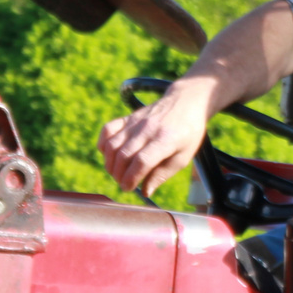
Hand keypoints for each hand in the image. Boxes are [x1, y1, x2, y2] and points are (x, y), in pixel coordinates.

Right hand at [98, 80, 212, 196]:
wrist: (187, 101)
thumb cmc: (188, 132)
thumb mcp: (184, 156)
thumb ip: (163, 174)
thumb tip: (145, 192)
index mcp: (166, 140)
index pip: (142, 161)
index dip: (131, 178)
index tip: (129, 188)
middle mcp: (148, 129)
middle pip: (124, 155)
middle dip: (119, 175)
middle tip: (124, 183)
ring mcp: (136, 121)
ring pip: (112, 145)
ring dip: (110, 164)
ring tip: (118, 173)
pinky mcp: (129, 117)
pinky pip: (107, 130)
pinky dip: (103, 145)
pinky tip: (110, 155)